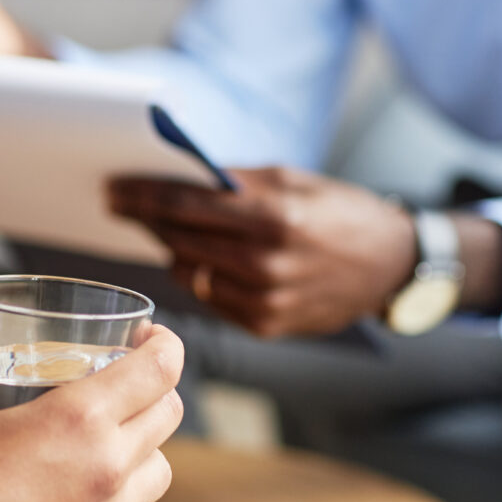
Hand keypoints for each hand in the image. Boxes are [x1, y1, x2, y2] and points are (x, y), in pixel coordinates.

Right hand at [0, 326, 184, 501]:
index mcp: (80, 419)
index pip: (160, 369)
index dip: (164, 343)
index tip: (146, 336)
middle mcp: (108, 466)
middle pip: (169, 413)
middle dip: (155, 386)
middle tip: (124, 378)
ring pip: (159, 467)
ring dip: (144, 443)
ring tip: (108, 435)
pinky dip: (115, 491)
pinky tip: (76, 484)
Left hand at [109, 167, 417, 336]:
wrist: (390, 264)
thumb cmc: (339, 210)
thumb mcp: (292, 178)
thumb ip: (234, 181)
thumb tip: (176, 176)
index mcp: (272, 217)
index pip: (184, 206)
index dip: (140, 197)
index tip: (111, 190)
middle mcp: (265, 262)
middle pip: (179, 239)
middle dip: (147, 220)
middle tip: (123, 204)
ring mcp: (264, 299)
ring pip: (189, 272)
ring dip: (174, 249)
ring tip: (169, 229)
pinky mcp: (264, 325)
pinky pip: (210, 297)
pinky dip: (202, 276)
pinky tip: (206, 259)